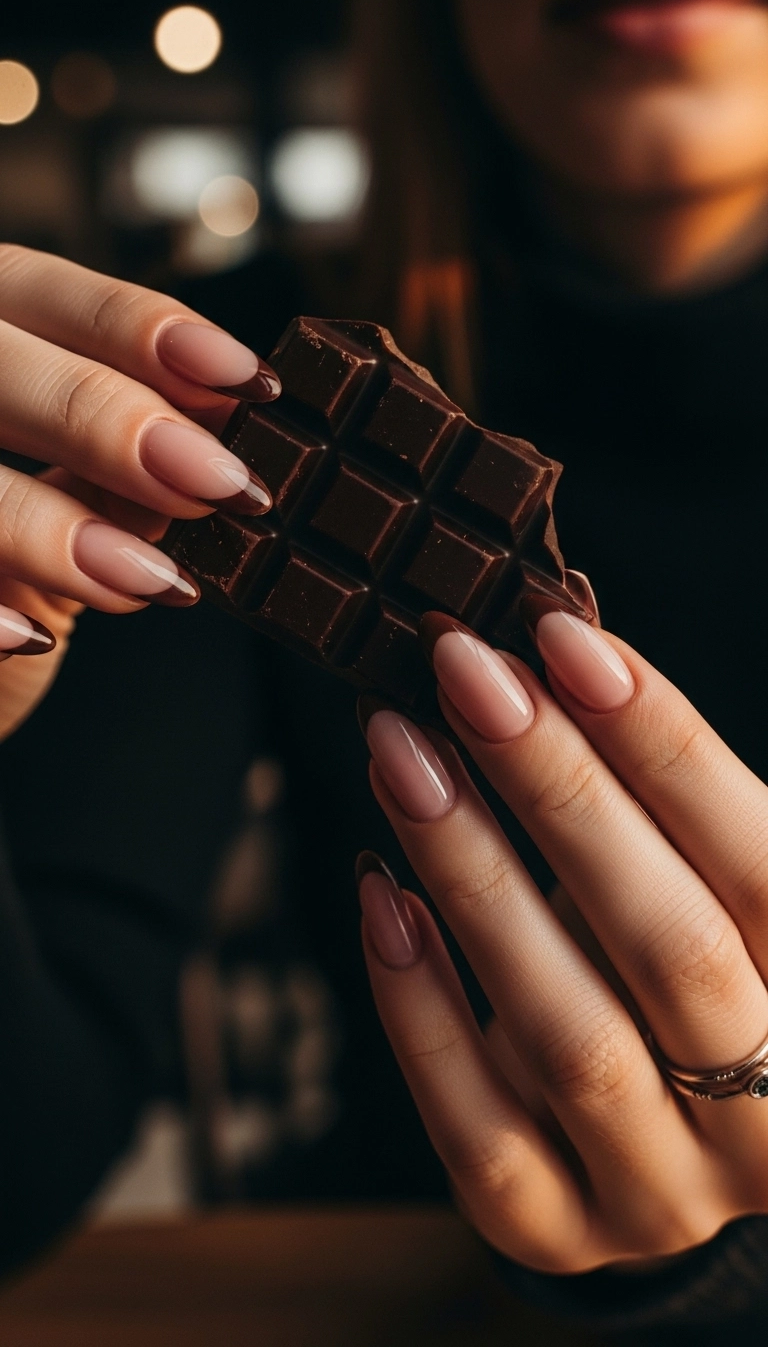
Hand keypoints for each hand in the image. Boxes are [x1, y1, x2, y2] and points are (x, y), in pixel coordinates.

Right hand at [0, 244, 279, 740]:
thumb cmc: (5, 558)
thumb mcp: (66, 501)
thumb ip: (117, 471)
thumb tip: (214, 453)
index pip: (46, 294)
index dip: (142, 328)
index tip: (246, 381)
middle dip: (110, 420)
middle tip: (213, 483)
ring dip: (51, 527)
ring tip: (150, 580)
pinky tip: (29, 637)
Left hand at [357, 606, 767, 1271]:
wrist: (685, 1136)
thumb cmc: (706, 966)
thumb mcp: (717, 886)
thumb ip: (667, 802)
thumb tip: (551, 654)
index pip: (762, 868)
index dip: (665, 744)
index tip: (564, 640)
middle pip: (671, 947)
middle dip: (559, 792)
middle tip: (465, 675)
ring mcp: (666, 1189)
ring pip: (570, 1038)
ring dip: (474, 879)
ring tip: (401, 755)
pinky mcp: (560, 1230)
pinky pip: (480, 1131)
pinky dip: (421, 1009)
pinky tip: (381, 895)